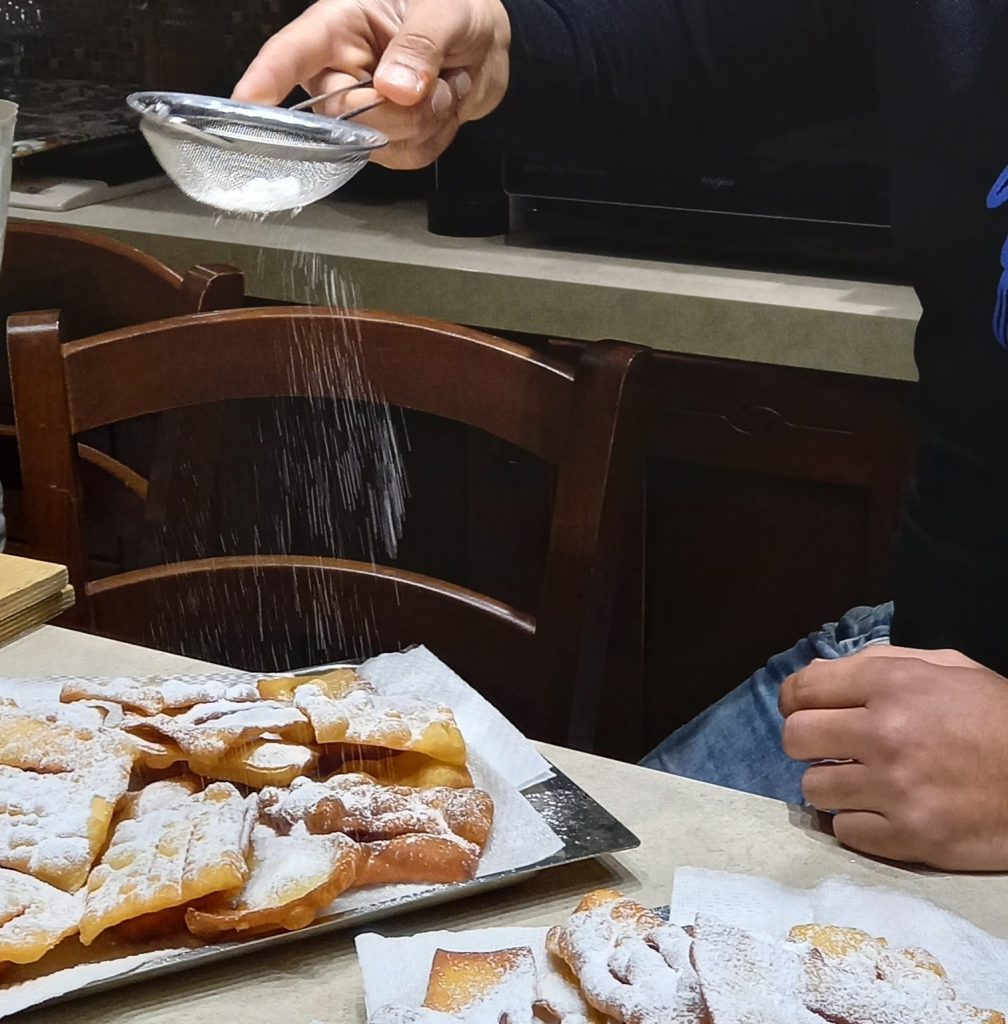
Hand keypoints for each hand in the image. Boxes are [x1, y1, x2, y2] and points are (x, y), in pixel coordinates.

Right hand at [233, 0, 510, 168]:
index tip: (247, 103)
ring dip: (424, 122)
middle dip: (396, 111)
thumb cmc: (456, 6)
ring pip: (378, 144)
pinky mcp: (388, 137)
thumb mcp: (445, 9)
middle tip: (433, 83)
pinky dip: (435, 138)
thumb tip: (395, 89)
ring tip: (442, 86)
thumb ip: (420, 46)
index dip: (268, 78)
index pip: (292, 53)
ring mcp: (363, 108)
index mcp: (340, 24)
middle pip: (342, 116)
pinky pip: (405, 157)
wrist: (485, 40)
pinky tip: (442, 107)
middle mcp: (342, 70)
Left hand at [779, 645, 1007, 869]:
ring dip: (831, 784)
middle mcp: (885, 734)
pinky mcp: (910, 837)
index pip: (801, 690)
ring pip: (814, 788)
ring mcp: (896, 789)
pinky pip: (844, 831)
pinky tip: (881, 810)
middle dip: (807, 742)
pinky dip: (856, 822)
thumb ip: (877, 663)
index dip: (796, 700)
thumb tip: (817, 676)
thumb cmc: (995, 716)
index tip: (805, 710)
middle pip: (795, 738)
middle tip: (832, 748)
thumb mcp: (945, 667)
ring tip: (861, 781)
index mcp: (891, 684)